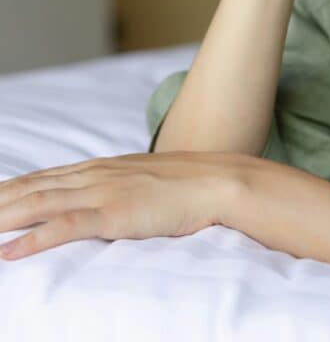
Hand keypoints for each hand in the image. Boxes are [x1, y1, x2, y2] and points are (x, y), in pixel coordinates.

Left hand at [0, 151, 242, 259]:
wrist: (217, 181)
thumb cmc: (186, 184)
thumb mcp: (144, 179)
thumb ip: (118, 185)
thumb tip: (102, 199)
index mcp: (101, 168)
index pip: (43, 178)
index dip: (9, 188)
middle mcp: (96, 176)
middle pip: (32, 188)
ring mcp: (104, 193)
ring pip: (40, 204)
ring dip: (2, 217)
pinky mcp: (115, 214)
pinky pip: (66, 227)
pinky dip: (34, 239)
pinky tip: (9, 252)